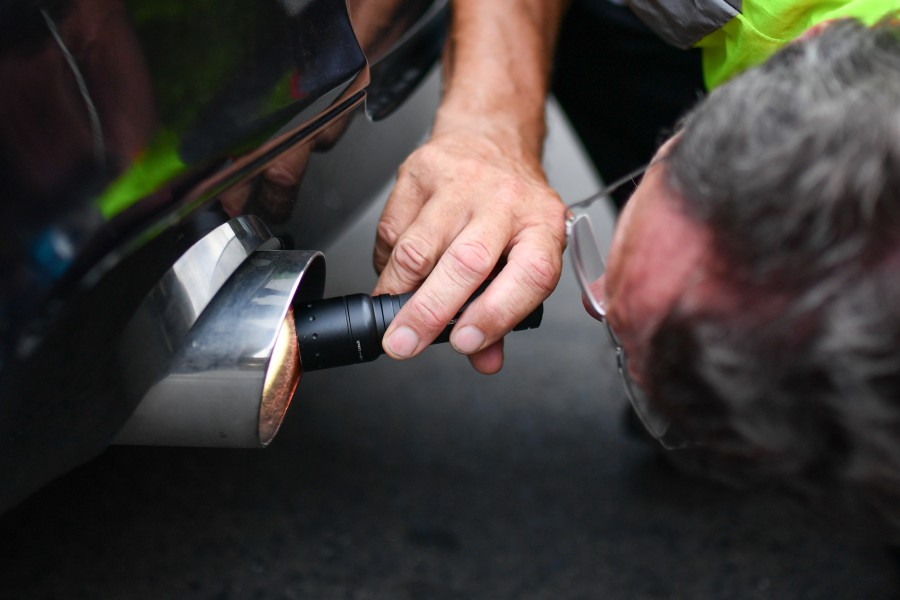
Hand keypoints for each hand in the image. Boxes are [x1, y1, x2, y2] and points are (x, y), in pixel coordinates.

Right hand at [372, 116, 566, 373]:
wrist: (490, 138)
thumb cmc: (510, 206)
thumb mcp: (525, 253)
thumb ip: (507, 311)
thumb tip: (484, 359)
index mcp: (542, 226)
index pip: (530, 274)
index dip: (497, 315)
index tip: (466, 343)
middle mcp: (505, 201)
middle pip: (466, 263)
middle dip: (429, 313)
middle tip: (404, 344)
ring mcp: (461, 183)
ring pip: (419, 248)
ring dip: (398, 291)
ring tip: (391, 316)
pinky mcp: (420, 172)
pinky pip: (391, 231)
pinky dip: (387, 263)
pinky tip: (395, 272)